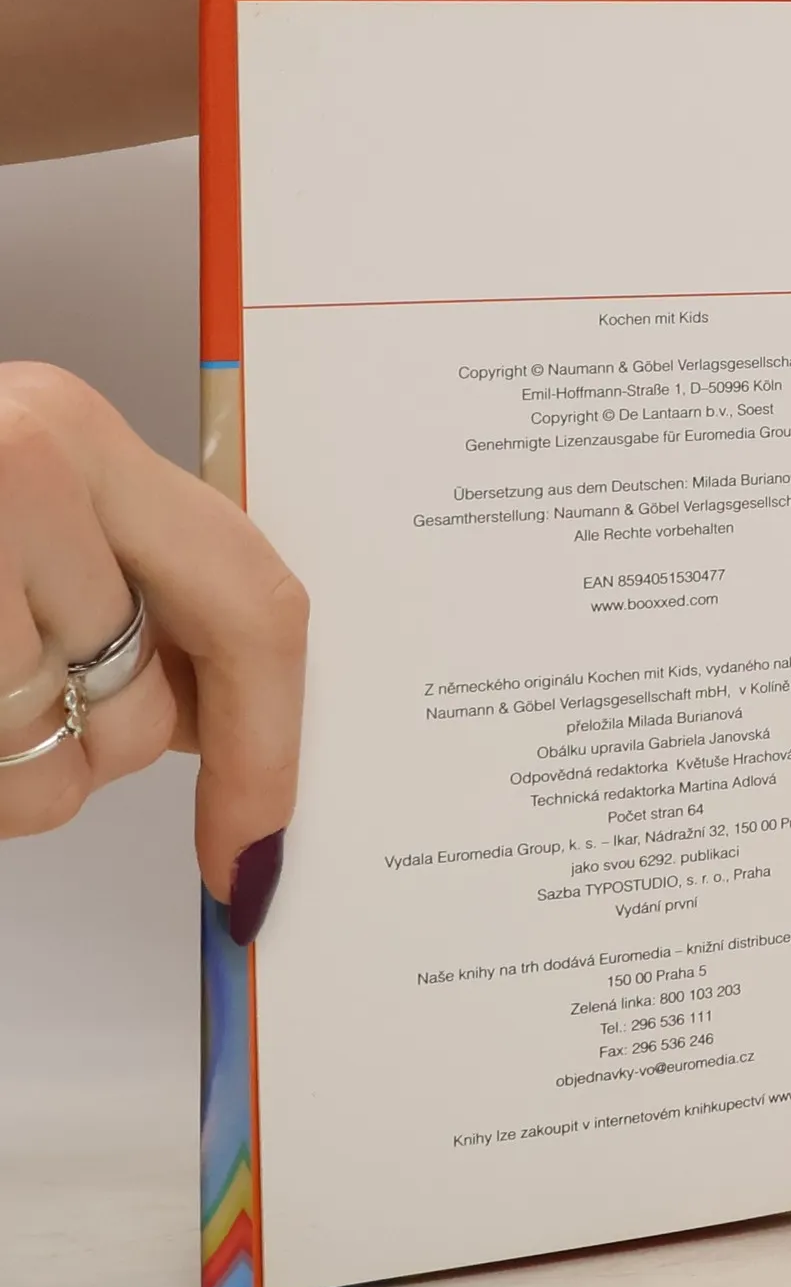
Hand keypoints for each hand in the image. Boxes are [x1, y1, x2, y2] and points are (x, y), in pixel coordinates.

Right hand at [0, 364, 305, 938]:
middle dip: (91, 760)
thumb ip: (112, 593)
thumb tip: (221, 730)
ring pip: (53, 764)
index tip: (255, 853)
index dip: (268, 747)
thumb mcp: (10, 520)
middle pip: (146, 714)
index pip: (252, 602)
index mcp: (72, 432)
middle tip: (9, 720)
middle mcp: (25, 458)